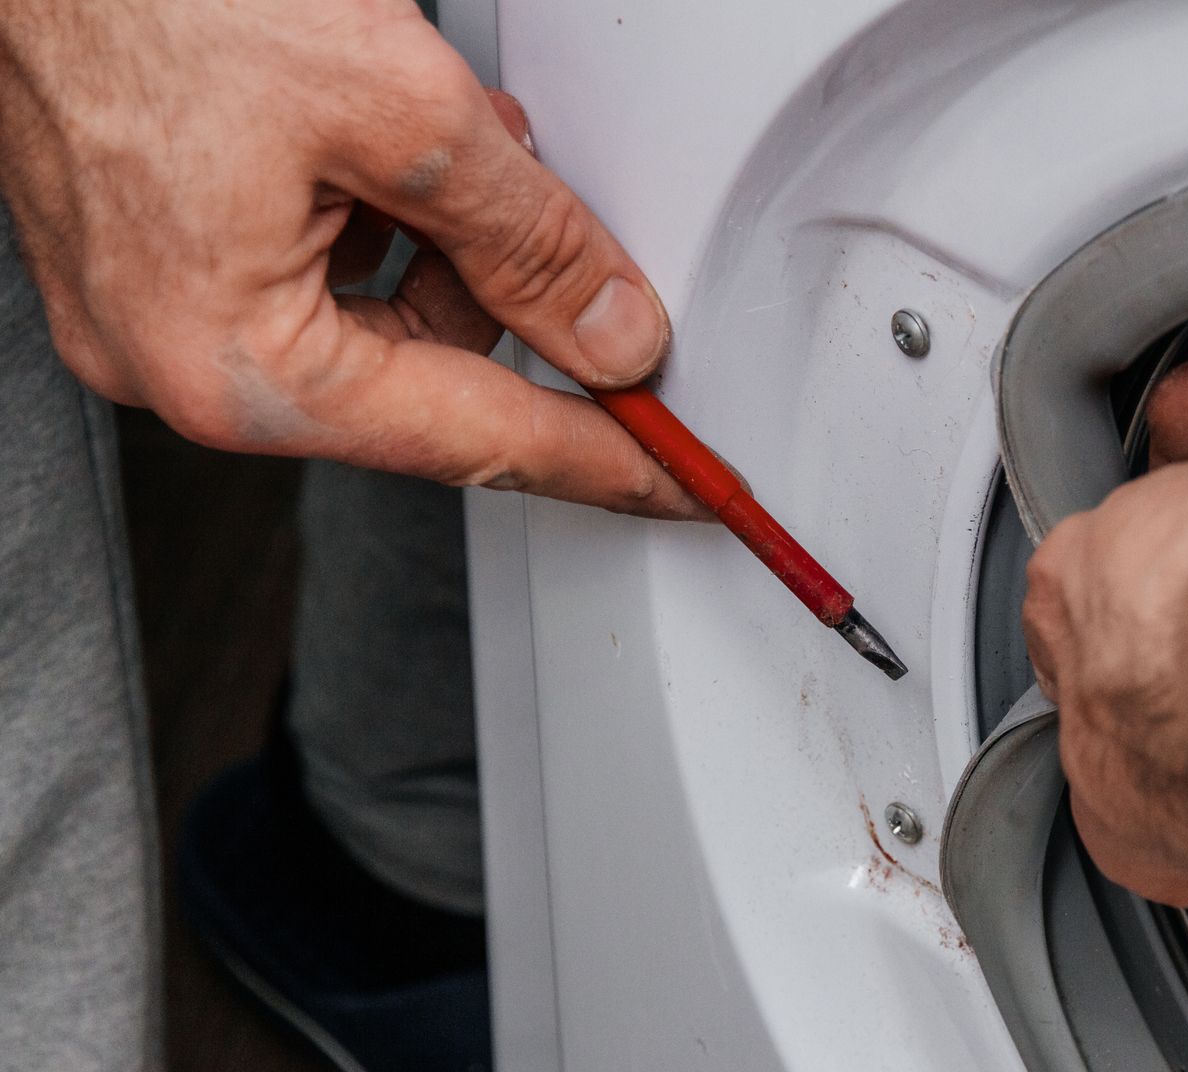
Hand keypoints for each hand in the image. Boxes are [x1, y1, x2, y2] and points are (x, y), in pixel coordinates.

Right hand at [0, 0, 706, 516]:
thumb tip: (614, 336)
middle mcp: (177, 363)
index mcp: (233, 368)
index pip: (473, 442)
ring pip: (372, 322)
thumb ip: (530, 245)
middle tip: (564, 226)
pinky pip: (308, 277)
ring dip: (446, 245)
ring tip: (463, 145)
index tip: (681, 485)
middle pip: (422, 383)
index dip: (601, 461)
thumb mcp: (399, 113)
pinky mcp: (149, 252)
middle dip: (509, 302)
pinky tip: (395, 150)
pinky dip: (377, 219)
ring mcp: (152, 310)